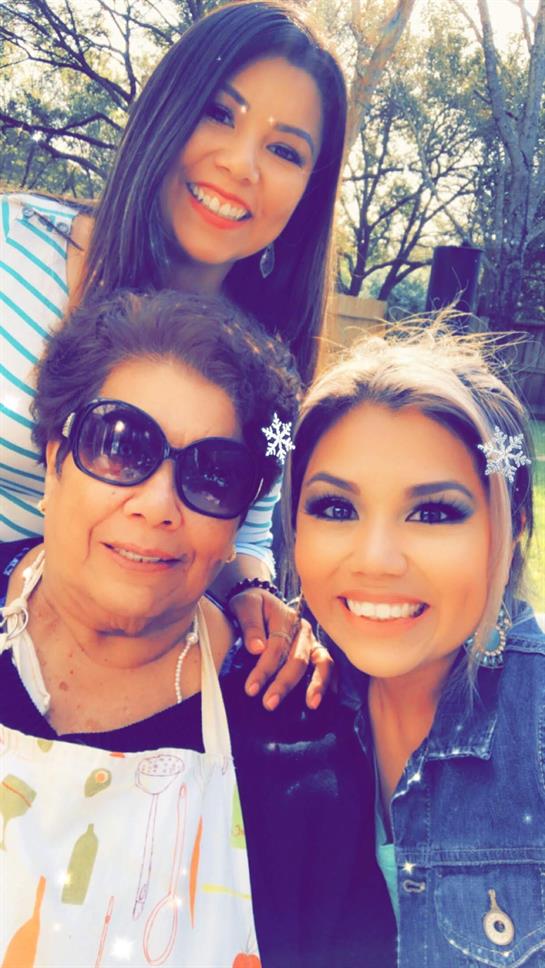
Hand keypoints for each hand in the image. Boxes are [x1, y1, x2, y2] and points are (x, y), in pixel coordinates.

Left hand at [227, 589, 333, 710]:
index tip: (251, 689)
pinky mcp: (315, 651)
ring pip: (321, 662)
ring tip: (311, 704)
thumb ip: (250, 624)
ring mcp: (311, 641)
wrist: (259, 603)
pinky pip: (328, 666)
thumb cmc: (252, 606)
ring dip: (316, 684)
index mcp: (286, 617)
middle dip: (284, 683)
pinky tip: (322, 699)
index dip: (264, 669)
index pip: (277, 647)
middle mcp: (303, 630)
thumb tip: (256, 648)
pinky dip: (329, 681)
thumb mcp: (244, 606)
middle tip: (269, 703)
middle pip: (298, 659)